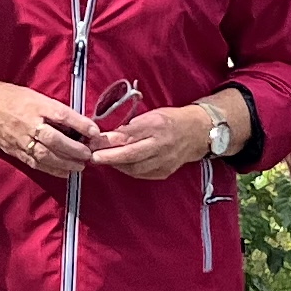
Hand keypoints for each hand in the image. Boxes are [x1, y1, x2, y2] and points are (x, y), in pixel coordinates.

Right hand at [0, 77, 102, 177]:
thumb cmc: (9, 96)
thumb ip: (53, 108)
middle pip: (56, 139)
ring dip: (66, 163)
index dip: (81, 124)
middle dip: (75, 149)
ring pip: (46, 155)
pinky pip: (35, 163)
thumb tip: (77, 122)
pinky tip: (64, 173)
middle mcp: (28, 122)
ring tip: (80, 166)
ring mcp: (20, 138)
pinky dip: (51, 170)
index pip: (62, 115)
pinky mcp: (14, 150)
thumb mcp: (33, 95)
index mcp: (35, 104)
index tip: (95, 132)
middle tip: (89, 154)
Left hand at [87, 94, 247, 182]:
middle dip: (109, 157)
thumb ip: (130, 127)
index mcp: (157, 125)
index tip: (93, 142)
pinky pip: (142, 174)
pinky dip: (128, 170)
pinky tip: (119, 165)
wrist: (197, 133)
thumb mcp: (150, 115)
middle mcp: (162, 144)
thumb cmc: (170, 120)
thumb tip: (106, 136)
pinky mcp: (165, 172)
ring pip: (135, 168)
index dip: (109, 140)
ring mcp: (165, 160)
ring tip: (103, 160)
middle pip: (131, 154)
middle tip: (93, 157)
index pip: (129, 134)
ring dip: (116, 165)